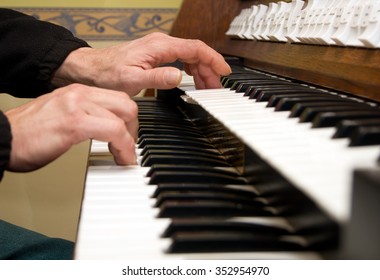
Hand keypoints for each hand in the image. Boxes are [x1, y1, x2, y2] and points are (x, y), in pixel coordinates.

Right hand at [5, 84, 137, 171]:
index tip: (128, 136)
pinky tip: (121, 159)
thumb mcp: (61, 116)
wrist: (2, 138)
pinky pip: (113, 131)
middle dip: (134, 128)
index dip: (128, 120)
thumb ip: (84, 117)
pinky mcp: (74, 123)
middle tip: (129, 146)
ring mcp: (77, 106)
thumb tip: (104, 130)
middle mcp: (80, 94)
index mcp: (78, 92)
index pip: (118, 98)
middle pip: (126, 104)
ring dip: (131, 141)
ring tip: (126, 156)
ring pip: (124, 116)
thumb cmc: (27, 133)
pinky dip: (124, 148)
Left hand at [53, 32, 231, 95]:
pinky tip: (192, 79)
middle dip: (209, 69)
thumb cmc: (108, 74)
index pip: (195, 49)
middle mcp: (161, 44)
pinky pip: (180, 58)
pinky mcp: (156, 54)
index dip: (213, 59)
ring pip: (189, 56)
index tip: (224, 71)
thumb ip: (157, 78)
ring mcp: (159, 48)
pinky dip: (190, 69)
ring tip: (206, 87)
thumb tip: (179, 77)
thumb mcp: (132, 80)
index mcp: (160, 47)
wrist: (92, 69)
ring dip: (201, 70)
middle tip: (215, 87)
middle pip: (195, 52)